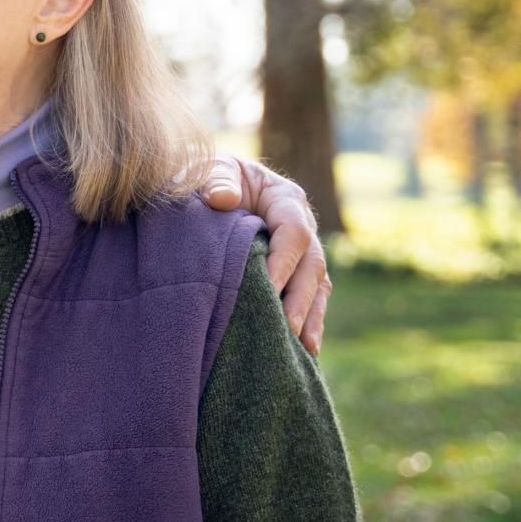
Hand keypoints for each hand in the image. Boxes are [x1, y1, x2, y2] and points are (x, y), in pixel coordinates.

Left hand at [201, 156, 331, 353]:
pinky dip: (309, 322)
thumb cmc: (206, 176)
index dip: (284, 260)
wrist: (203, 186)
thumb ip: (215, 180)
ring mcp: (301, 251)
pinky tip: (305, 352)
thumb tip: (222, 199)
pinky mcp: (293, 271)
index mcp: (285, 198)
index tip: (268, 287)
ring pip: (317, 285)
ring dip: (311, 317)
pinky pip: (310, 298)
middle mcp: (302, 224)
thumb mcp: (208, 169)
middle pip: (312, 264)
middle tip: (286, 327)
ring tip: (305, 349)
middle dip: (300, 297)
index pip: (295, 232)